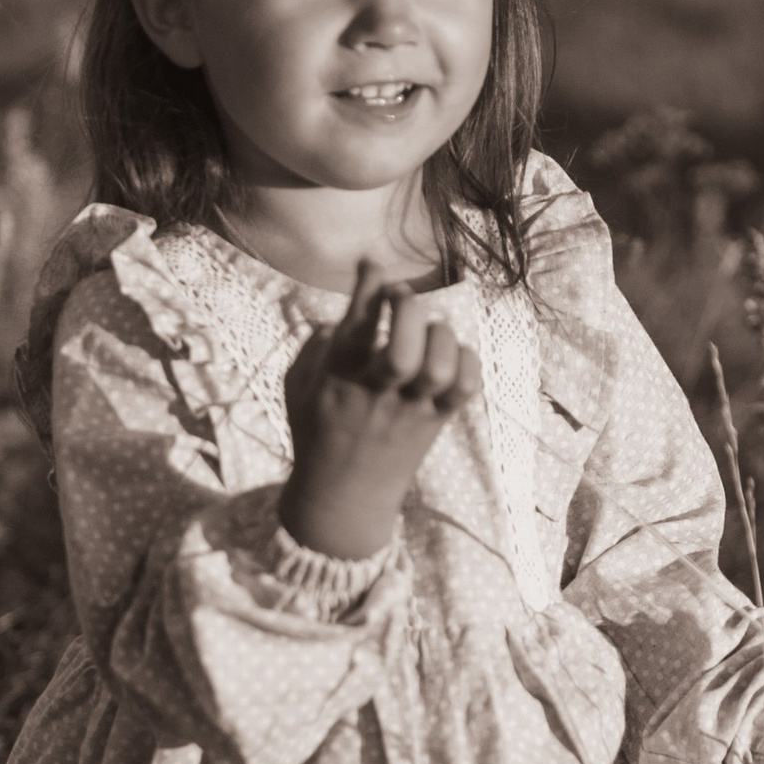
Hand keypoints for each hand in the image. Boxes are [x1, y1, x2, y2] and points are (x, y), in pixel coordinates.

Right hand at [277, 260, 480, 560]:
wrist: (344, 499)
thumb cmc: (318, 433)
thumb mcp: (297, 389)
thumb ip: (315, 347)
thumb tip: (344, 312)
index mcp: (337, 379)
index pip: (354, 323)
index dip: (367, 284)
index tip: (371, 264)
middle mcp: (376, 392)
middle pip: (402, 345)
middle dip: (405, 307)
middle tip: (400, 297)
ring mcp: (411, 409)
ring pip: (438, 366)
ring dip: (438, 333)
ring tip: (428, 329)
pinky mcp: (436, 423)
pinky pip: (465, 387)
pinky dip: (465, 361)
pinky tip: (448, 355)